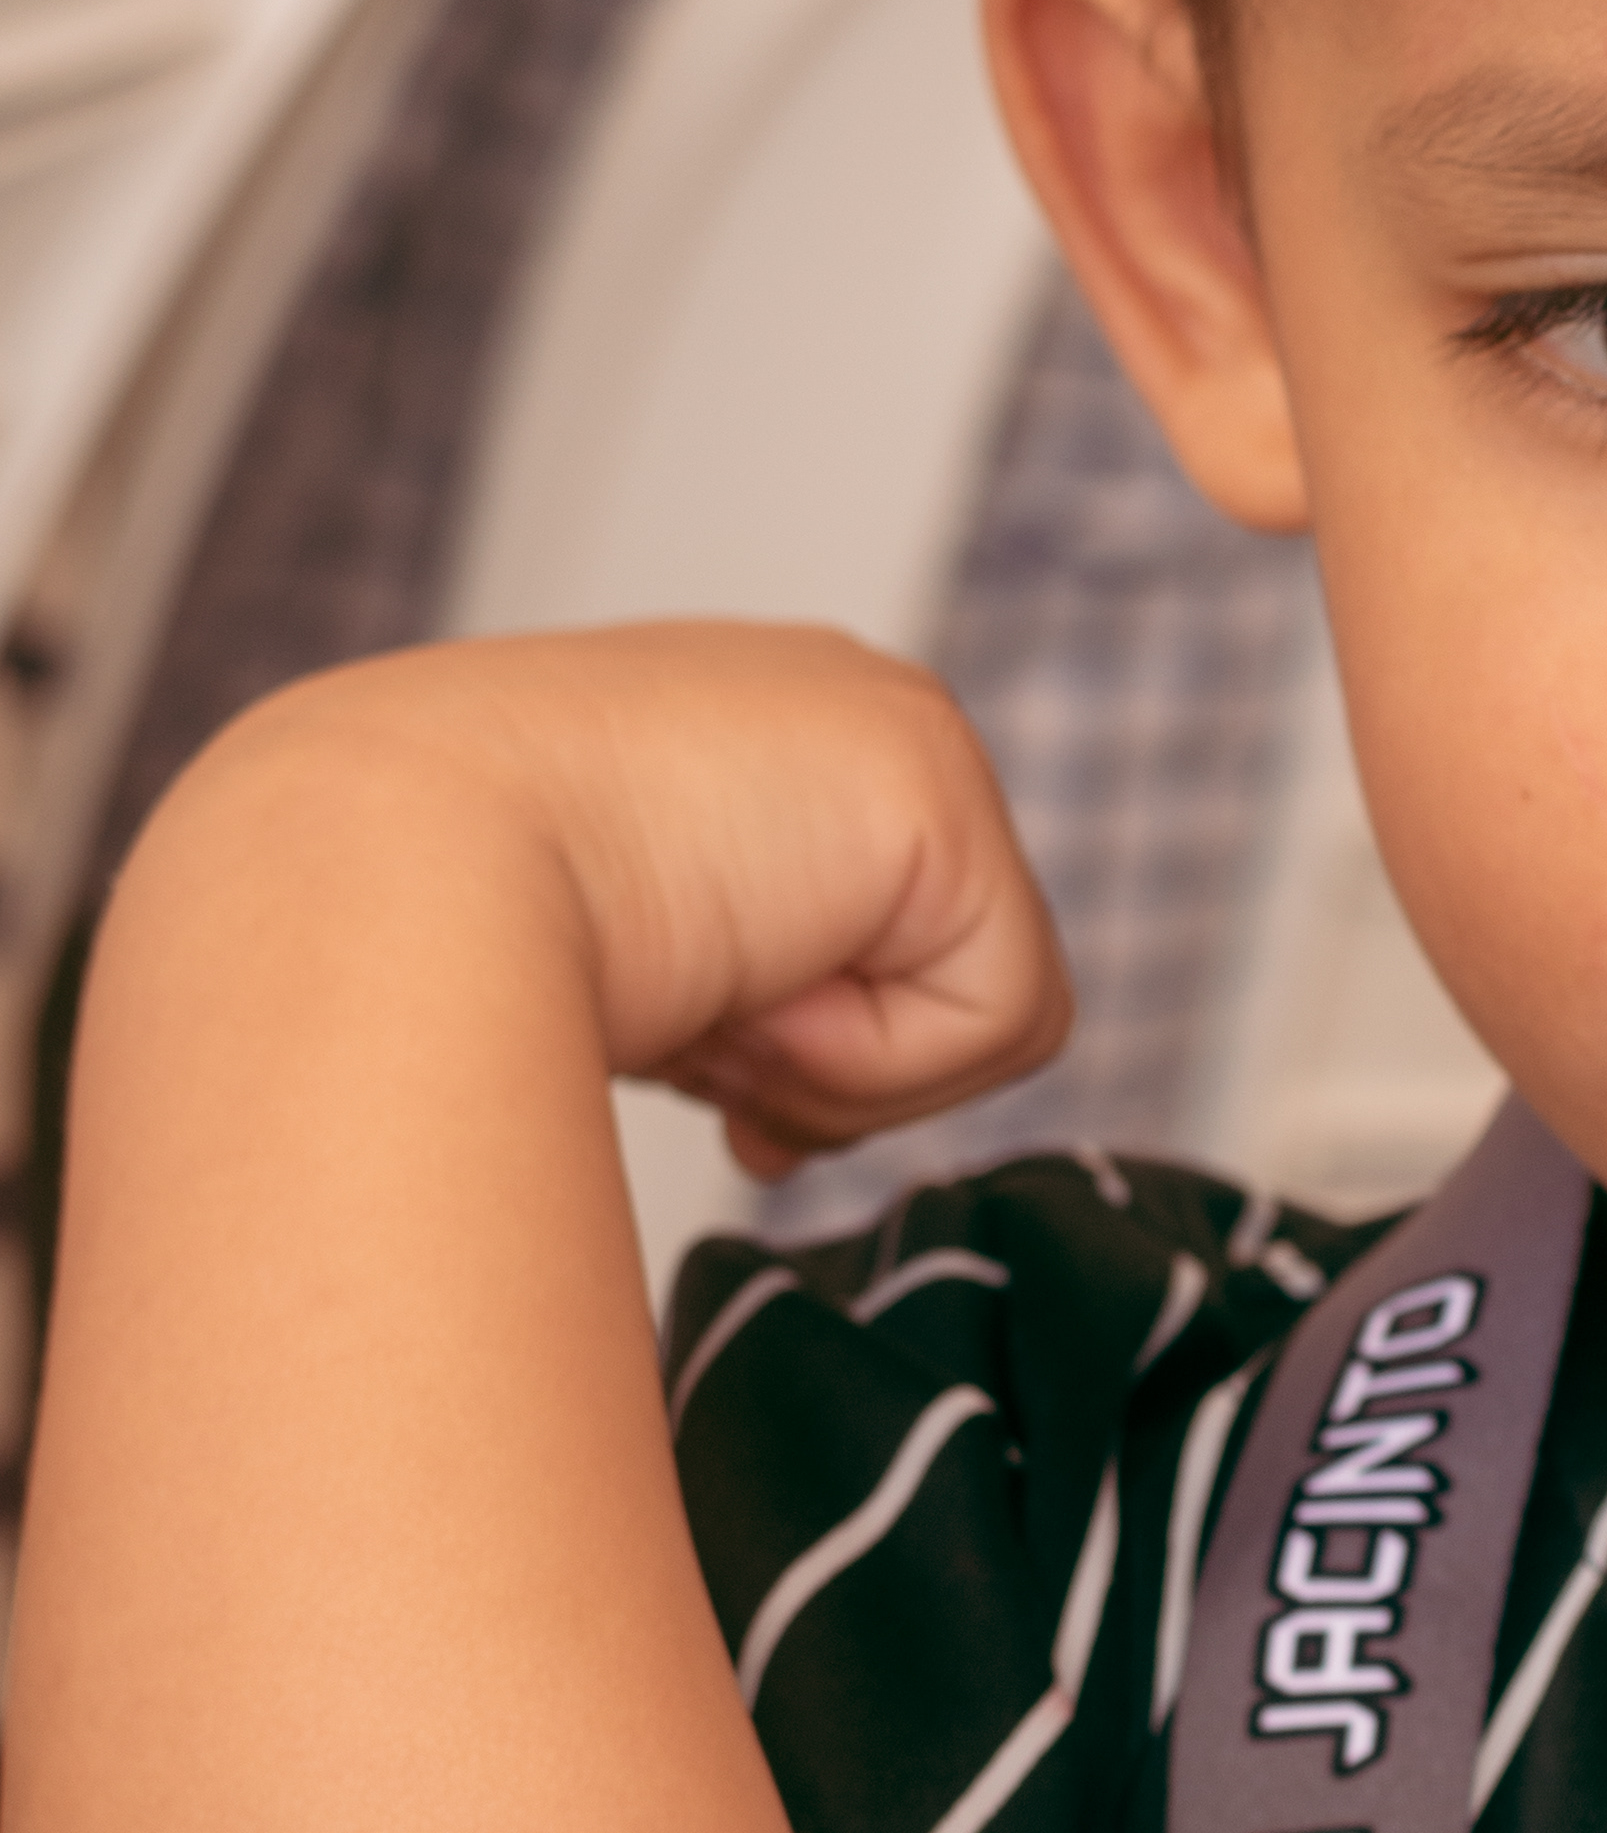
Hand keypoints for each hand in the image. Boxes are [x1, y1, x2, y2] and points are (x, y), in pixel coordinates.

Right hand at [205, 625, 1072, 1175]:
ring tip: (700, 993)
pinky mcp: (938, 785)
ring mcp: (904, 730)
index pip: (884, 946)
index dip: (811, 1057)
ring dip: (841, 1067)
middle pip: (955, 985)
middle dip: (831, 1065)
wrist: (381, 876)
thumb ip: (730, 1004)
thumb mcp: (623, 959)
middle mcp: (848, 708)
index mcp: (764, 735)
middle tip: (681, 1018)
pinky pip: (999, 1016)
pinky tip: (742, 989)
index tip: (691, 1060)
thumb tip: (788, 1123)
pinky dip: (869, 1056)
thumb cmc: (448, 932)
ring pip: (988, 1015)